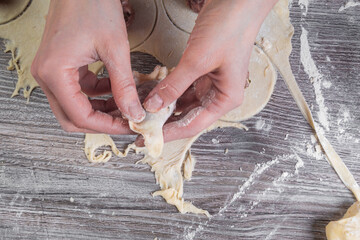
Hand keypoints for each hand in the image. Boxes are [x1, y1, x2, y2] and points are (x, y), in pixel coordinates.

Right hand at [31, 0, 144, 133]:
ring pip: (75, 105)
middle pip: (72, 117)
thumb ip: (124, 86)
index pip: (79, 116)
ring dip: (100, 110)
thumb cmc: (92, 5)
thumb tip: (133, 113)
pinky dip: (97, 95)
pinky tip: (116, 90)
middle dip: (101, 123)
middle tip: (126, 122)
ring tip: (126, 107)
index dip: (107, 126)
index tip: (128, 126)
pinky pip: (78, 90)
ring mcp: (52, 70)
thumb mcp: (115, 49)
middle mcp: (46, 75)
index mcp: (54, 73)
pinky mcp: (61, 65)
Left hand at [143, 0, 277, 141]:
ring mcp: (210, 83)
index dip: (169, 133)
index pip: (192, 124)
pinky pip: (182, 87)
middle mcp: (218, 94)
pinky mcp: (202, 71)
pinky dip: (168, 91)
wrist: (237, 2)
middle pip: (188, 116)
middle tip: (141, 127)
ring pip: (183, 103)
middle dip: (164, 122)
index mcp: (225, 99)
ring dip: (164, 107)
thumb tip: (154, 105)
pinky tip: (153, 94)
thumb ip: (174, 85)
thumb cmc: (229, 29)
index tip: (148, 138)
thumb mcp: (197, 61)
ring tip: (144, 113)